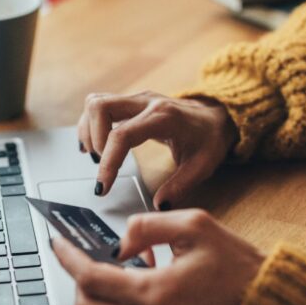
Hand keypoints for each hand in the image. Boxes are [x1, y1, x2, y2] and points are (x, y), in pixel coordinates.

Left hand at [52, 209, 264, 304]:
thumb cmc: (238, 265)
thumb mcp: (195, 226)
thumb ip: (147, 226)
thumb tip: (119, 244)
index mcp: (156, 293)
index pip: (91, 279)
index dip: (68, 259)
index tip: (57, 243)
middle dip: (77, 280)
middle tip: (81, 255)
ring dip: (102, 292)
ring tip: (122, 265)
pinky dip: (125, 303)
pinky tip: (145, 281)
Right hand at [77, 91, 237, 208]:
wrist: (216, 116)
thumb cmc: (209, 139)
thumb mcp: (203, 166)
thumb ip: (180, 186)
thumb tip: (159, 205)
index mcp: (164, 118)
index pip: (122, 135)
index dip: (108, 162)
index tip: (103, 187)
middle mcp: (146, 102)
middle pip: (100, 107)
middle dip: (93, 139)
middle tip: (101, 164)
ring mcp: (137, 99)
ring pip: (96, 102)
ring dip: (88, 130)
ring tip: (97, 156)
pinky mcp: (130, 102)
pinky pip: (100, 105)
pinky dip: (90, 125)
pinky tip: (95, 145)